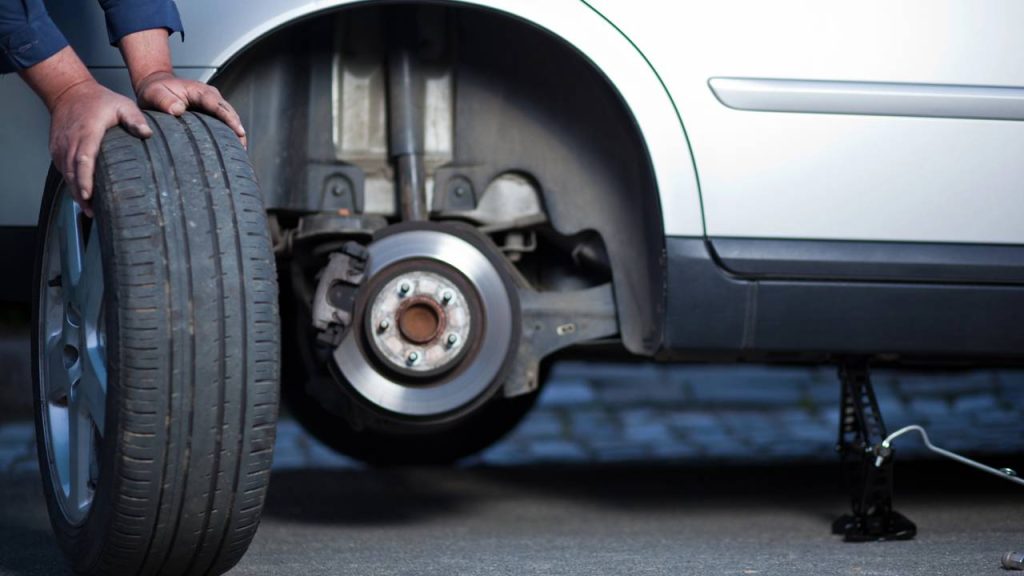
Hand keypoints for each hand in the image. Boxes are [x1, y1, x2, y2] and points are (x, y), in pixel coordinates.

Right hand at [49, 80, 152, 215]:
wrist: (69, 92)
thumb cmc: (98, 100)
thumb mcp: (121, 105)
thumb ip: (135, 119)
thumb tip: (147, 134)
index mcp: (87, 132)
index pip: (83, 159)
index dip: (85, 178)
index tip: (88, 194)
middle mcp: (70, 141)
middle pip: (72, 172)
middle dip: (80, 193)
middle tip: (92, 212)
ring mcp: (60, 146)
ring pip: (65, 174)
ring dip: (75, 192)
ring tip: (89, 209)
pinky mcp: (56, 149)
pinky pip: (62, 170)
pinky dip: (71, 183)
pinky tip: (82, 195)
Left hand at [134, 72, 246, 146]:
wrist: (156, 85)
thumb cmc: (155, 90)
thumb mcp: (154, 93)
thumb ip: (164, 100)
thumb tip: (178, 110)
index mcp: (200, 91)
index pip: (218, 105)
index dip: (230, 119)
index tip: (239, 132)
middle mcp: (211, 97)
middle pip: (230, 113)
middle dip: (238, 130)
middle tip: (242, 150)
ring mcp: (213, 105)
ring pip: (230, 119)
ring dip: (235, 134)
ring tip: (239, 153)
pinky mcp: (211, 114)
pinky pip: (223, 124)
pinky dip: (228, 135)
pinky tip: (230, 149)